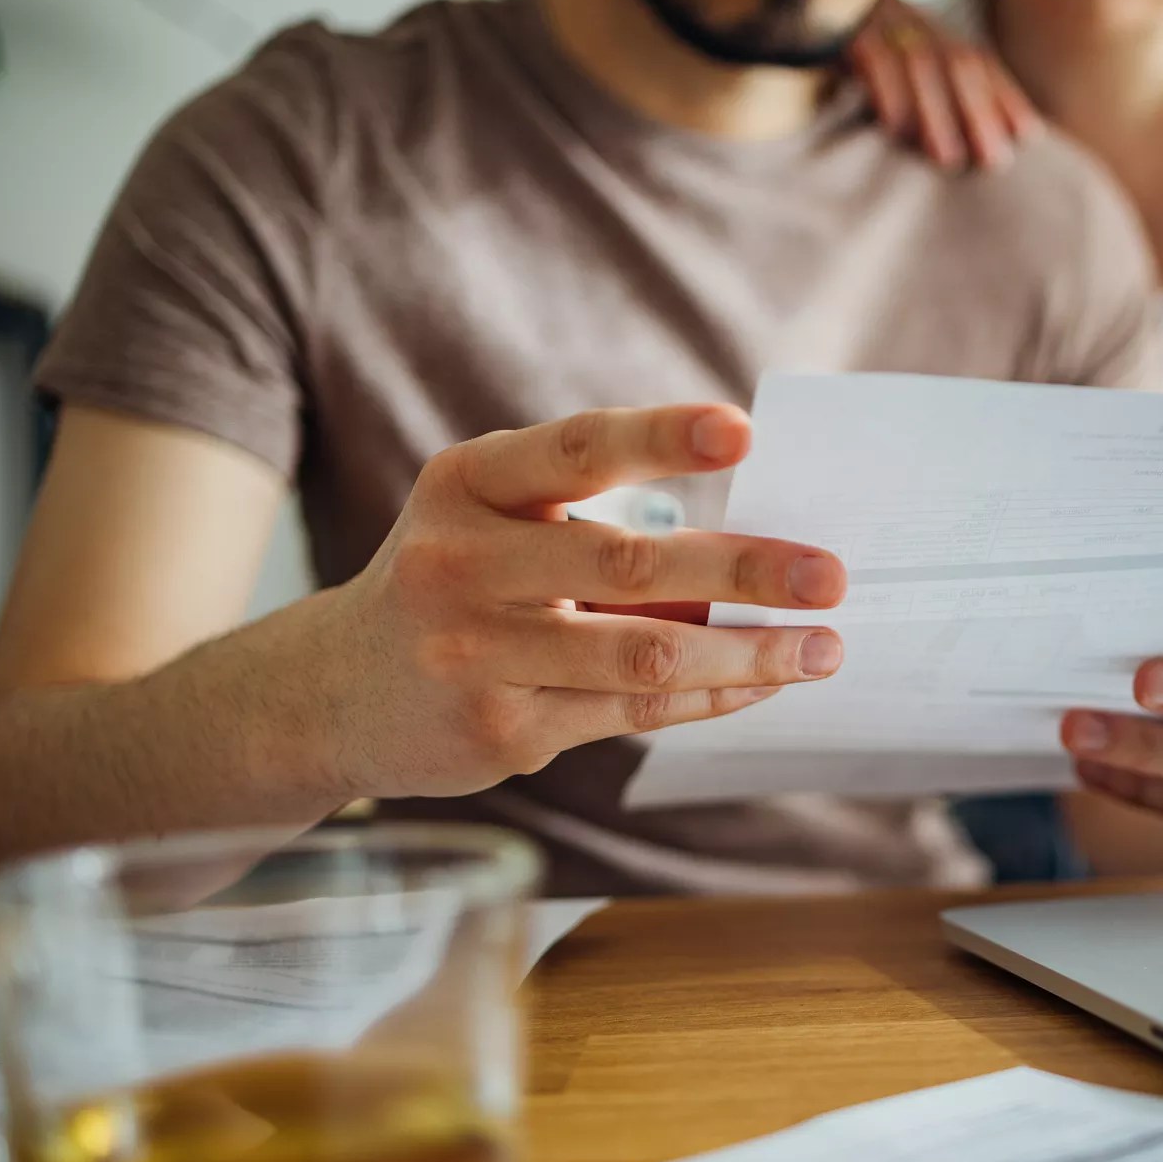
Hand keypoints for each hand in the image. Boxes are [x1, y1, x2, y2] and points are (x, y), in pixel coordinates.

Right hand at [318, 404, 847, 799]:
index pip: (576, 450)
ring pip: (643, 653)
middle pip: (627, 563)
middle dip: (744, 568)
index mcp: (467, 484)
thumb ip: (592, 518)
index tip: (741, 431)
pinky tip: (761, 683)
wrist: (332, 692)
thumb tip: (753, 544)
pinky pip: (632, 711)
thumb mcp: (492, 522)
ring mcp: (477, 653)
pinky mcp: (500, 730)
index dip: (660, 438)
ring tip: (822, 646)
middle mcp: (463, 564)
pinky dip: (709, 695)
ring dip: (749, 653)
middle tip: (830, 575)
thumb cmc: (453, 582)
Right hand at [848, 0, 1039, 171]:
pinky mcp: (838, 28)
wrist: (782, 8)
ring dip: (937, 114)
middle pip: (957, 62)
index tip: (1029, 139)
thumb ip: (926, 97)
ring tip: (949, 159)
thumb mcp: (891, 72)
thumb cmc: (842, 60)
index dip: (1005, 97)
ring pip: (917, 63)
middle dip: (980, 112)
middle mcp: (908, 19)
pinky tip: (893, 129)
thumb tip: (966, 151)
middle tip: (994, 162)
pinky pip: (869, 57)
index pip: (978, 60)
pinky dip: (886, 93)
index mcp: (927, 28)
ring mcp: (874, 20)